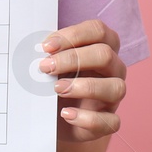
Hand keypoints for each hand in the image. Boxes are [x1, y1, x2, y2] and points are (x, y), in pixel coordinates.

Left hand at [39, 19, 126, 142]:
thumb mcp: (51, 65)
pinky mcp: (109, 121)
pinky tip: (66, 115)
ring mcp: (113, 96)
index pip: (98, 31)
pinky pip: (111, 121)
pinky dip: (88, 118)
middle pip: (105, 55)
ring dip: (84, 86)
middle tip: (46, 67)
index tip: (47, 46)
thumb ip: (48, 54)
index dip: (74, 35)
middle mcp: (113, 69)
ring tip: (57, 89)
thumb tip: (34, 48)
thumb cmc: (54, 82)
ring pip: (116, 87)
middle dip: (73, 58)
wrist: (52, 117)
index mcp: (100, 47)